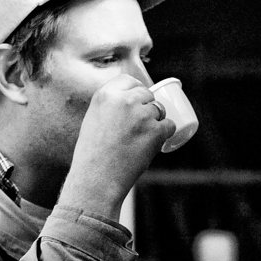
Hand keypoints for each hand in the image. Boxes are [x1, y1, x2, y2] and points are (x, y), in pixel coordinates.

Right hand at [58, 74, 175, 219]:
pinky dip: (165, 134)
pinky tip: (155, 143)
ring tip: (142, 139)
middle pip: (146, 93)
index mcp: (105, 95)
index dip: (135, 89)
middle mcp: (124, 100)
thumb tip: (126, 105)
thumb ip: (108, 109)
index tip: (138, 99)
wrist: (97, 179)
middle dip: (147, 106)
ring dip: (156, 120)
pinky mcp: (155, 131)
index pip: (128, 80)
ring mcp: (142, 115)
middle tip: (140, 125)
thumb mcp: (92, 122)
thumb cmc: (91, 157)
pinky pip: (169, 126)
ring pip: (159, 109)